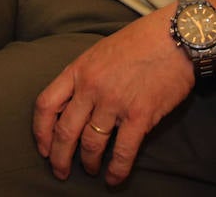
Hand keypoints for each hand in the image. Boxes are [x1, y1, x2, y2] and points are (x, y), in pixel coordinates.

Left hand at [31, 11, 194, 185]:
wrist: (175, 36)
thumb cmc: (138, 42)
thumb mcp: (99, 52)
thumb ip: (83, 76)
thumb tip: (73, 104)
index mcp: (78, 70)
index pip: (46, 104)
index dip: (40, 131)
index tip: (43, 148)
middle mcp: (91, 87)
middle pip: (64, 131)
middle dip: (59, 157)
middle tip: (60, 172)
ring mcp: (114, 102)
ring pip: (91, 144)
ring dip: (88, 163)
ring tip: (90, 171)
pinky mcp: (140, 115)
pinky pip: (122, 152)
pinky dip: (116, 170)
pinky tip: (114, 179)